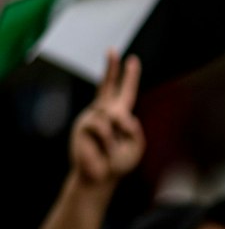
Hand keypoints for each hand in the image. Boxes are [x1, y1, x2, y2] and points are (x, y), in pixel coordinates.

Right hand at [69, 51, 143, 188]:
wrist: (100, 178)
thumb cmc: (118, 163)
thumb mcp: (136, 146)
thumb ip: (134, 130)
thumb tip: (121, 115)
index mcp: (118, 116)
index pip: (124, 92)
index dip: (128, 77)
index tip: (133, 60)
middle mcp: (103, 112)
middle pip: (107, 86)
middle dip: (111, 68)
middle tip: (112, 50)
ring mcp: (92, 117)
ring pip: (112, 115)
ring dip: (119, 134)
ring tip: (114, 149)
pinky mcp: (83, 126)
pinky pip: (102, 126)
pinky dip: (109, 140)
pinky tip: (106, 150)